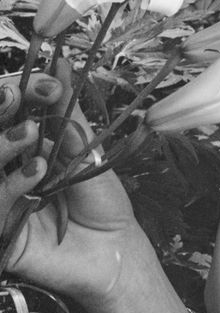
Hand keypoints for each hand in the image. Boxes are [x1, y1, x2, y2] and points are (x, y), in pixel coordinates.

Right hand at [0, 63, 143, 302]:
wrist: (115, 249)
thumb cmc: (101, 200)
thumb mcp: (85, 148)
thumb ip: (66, 111)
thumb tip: (60, 64)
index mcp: (23, 149)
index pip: (6, 114)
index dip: (14, 93)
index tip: (40, 82)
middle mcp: (6, 173)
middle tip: (15, 96)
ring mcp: (1, 203)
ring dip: (1, 144)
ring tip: (32, 134)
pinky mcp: (1, 235)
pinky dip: (11, 184)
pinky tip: (37, 171)